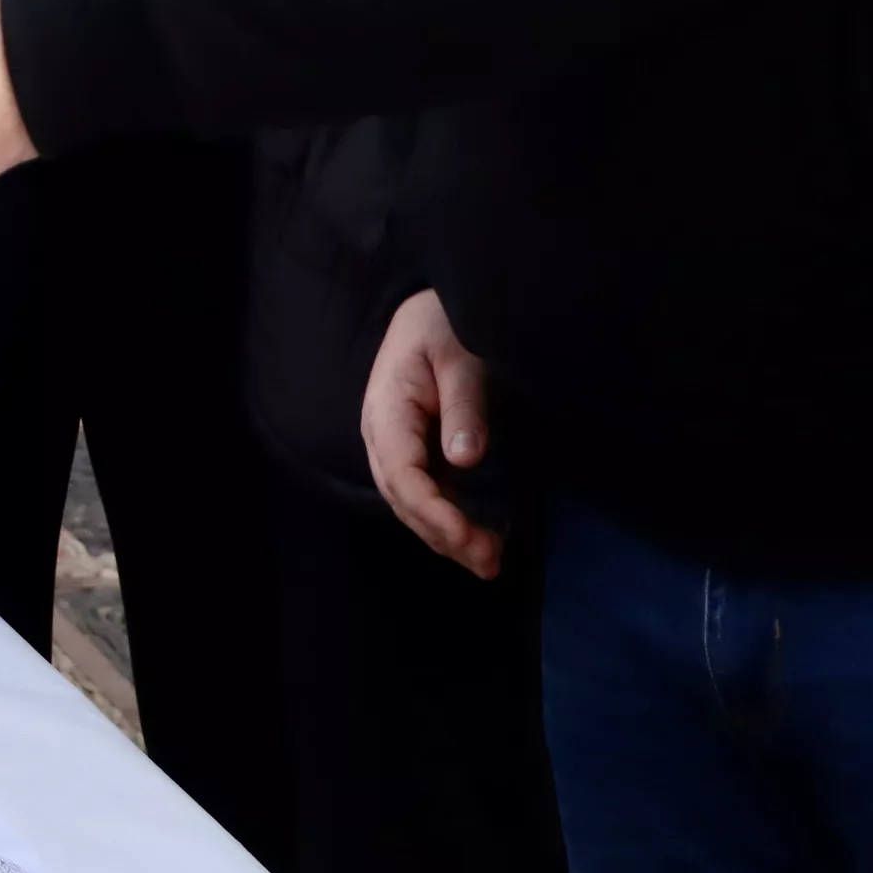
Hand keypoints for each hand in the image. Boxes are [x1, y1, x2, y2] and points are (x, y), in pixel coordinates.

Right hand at [362, 289, 501, 580]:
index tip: (470, 537)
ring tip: (489, 561)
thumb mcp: (461, 357)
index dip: (434, 513)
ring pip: (412, 503)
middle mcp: (382, 435)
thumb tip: (465, 460)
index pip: (402, 476)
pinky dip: (449, 519)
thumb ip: (463, 406)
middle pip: (403, 499)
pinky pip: (425, 494)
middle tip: (491, 561)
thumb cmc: (445, 325)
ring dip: (446, 535)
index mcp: (386, 412)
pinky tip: (477, 535)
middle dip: (443, 535)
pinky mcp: (414, 450)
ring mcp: (395, 445)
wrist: (432, 311)